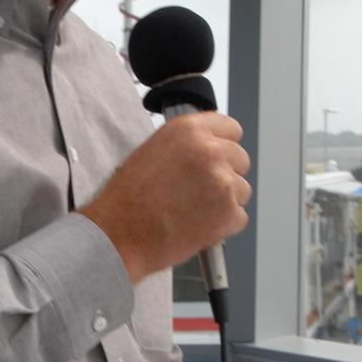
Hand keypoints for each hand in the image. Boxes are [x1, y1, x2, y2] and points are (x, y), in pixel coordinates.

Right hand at [80, 113, 250, 283]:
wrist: (119, 234)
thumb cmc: (127, 199)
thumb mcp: (153, 151)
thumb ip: (187, 145)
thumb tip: (209, 149)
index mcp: (189, 130)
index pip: (230, 128)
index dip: (223, 144)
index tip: (218, 156)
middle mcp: (210, 151)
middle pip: (240, 159)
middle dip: (225, 175)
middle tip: (200, 190)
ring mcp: (222, 182)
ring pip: (242, 190)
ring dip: (225, 201)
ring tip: (194, 210)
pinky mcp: (229, 213)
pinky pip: (239, 217)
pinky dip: (224, 225)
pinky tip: (197, 225)